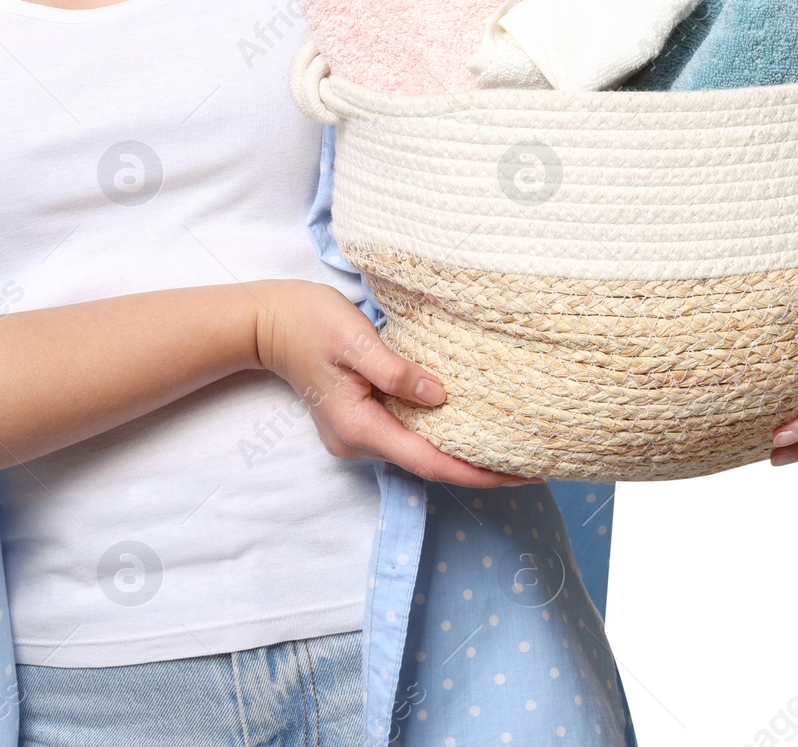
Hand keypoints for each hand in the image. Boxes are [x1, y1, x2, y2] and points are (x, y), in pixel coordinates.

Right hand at [251, 278, 534, 487]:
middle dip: (478, 467)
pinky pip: (406, 435)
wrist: (267, 321)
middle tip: (530, 463)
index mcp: (360, 427)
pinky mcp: (358, 419)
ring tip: (508, 446)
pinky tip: (466, 423)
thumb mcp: (354, 339)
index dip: (478, 473)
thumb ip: (395, 371)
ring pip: (418, 451)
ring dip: (460, 451)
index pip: (430, 462)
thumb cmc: (309, 322)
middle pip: (427, 464)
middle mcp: (358, 442)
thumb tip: (441, 397)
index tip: (522, 476)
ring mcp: (356, 434)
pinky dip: (439, 434)